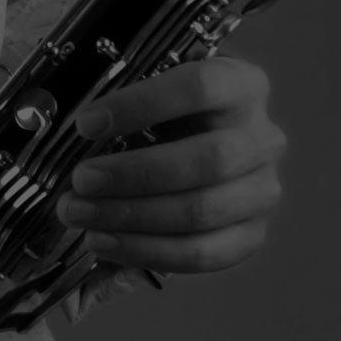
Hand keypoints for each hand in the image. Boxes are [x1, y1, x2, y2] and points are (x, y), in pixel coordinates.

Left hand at [54, 55, 286, 272]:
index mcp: (242, 86)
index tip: (86, 124)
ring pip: (201, 210)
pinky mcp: (249, 235)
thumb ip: (123, 109)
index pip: (200, 87)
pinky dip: (144, 251)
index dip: (140, 105)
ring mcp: (261, 190)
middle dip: (134, 173)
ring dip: (130, 216)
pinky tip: (101, 241)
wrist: (192, 152)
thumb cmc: (164, 122)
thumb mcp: (148, 99)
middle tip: (81, 179)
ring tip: (78, 213)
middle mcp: (262, 139)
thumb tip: (79, 130)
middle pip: (209, 159)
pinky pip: (200, 253)